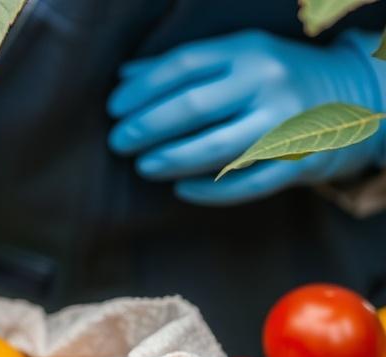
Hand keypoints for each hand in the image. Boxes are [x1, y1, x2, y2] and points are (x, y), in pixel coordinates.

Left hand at [108, 30, 385, 204]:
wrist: (355, 100)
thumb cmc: (276, 80)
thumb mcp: (238, 59)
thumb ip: (184, 68)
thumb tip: (125, 78)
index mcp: (248, 52)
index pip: (184, 65)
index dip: (143, 89)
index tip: (114, 109)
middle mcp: (267, 82)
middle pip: (193, 106)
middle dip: (146, 127)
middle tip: (118, 143)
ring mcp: (284, 122)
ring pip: (215, 147)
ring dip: (171, 160)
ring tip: (143, 167)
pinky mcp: (297, 160)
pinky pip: (244, 182)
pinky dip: (208, 190)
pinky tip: (180, 190)